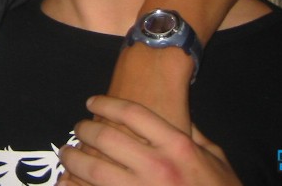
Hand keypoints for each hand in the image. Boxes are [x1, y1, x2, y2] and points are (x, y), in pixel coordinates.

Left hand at [58, 96, 240, 185]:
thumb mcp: (214, 157)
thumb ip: (191, 135)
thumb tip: (173, 116)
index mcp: (177, 146)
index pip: (131, 113)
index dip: (106, 104)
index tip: (92, 103)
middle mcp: (158, 167)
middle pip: (106, 137)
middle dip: (85, 130)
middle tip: (78, 129)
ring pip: (94, 170)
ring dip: (74, 160)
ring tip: (67, 154)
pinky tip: (68, 182)